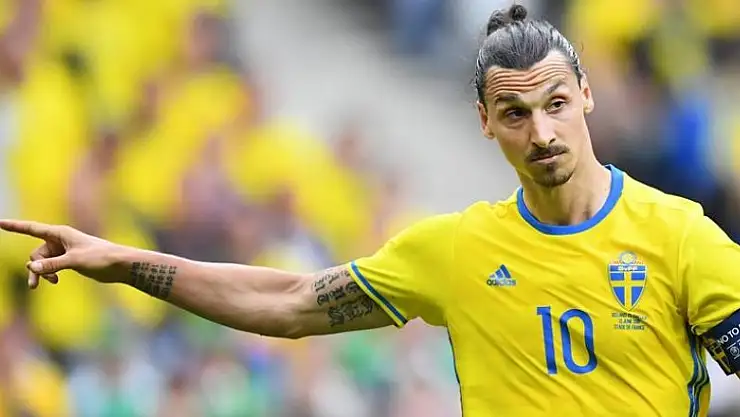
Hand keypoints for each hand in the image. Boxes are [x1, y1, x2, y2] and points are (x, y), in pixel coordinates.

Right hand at [0, 220, 122, 288]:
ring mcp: (64, 251)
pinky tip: (55, 281)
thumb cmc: (100, 258)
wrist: (119, 265)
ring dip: (42, 273)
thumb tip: (31, 267)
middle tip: (35, 285)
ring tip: (50, 283)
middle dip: (34, 268)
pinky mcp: (69, 260)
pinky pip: (51, 266)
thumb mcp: (74, 261)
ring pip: (42, 262)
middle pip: (36, 253)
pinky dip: (49, 274)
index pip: (32, 228)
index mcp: (60, 233)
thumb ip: (52, 265)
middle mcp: (60, 240)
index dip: (15, 226)